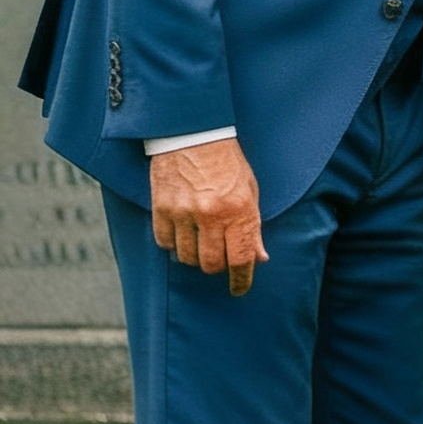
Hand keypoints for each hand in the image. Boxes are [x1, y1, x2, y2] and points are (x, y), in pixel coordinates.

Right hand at [150, 135, 267, 295]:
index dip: (241, 279)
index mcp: (239, 210)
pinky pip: (165, 243)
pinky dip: (174, 244)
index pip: (240, 258)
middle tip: (219, 258)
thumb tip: (259, 257)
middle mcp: (211, 215)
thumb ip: (253, 227)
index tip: (240, 289)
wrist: (195, 134)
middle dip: (217, 267)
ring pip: (187, 258)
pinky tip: (182, 233)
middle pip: (211, 264)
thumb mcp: (250, 191)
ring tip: (202, 241)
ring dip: (195, 256)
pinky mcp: (161, 209)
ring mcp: (183, 213)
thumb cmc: (228, 163)